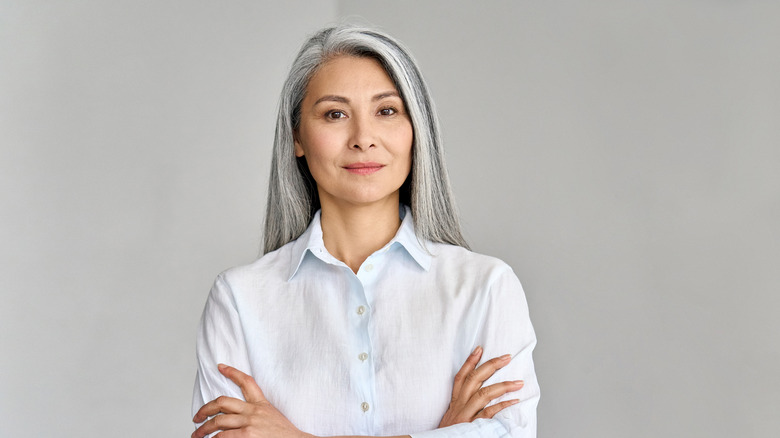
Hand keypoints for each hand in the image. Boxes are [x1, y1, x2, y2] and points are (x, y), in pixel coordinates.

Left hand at [192, 364, 311, 437]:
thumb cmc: (284, 435)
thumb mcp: (272, 417)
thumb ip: (256, 414)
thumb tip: (236, 417)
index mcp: (261, 404)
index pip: (246, 382)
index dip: (232, 372)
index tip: (221, 366)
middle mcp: (254, 411)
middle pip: (222, 402)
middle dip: (205, 409)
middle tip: (197, 416)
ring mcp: (249, 423)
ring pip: (217, 421)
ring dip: (203, 429)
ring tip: (197, 434)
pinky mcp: (247, 436)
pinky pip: (222, 436)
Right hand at [438, 346, 523, 427]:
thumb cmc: (449, 433)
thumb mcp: (452, 417)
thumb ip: (463, 406)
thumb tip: (477, 394)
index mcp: (455, 402)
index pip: (461, 377)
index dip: (470, 362)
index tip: (480, 349)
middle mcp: (459, 405)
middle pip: (474, 379)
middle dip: (491, 366)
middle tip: (506, 357)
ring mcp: (466, 415)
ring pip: (484, 394)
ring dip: (503, 386)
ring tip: (518, 382)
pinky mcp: (472, 426)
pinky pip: (489, 413)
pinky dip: (502, 405)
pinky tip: (514, 400)